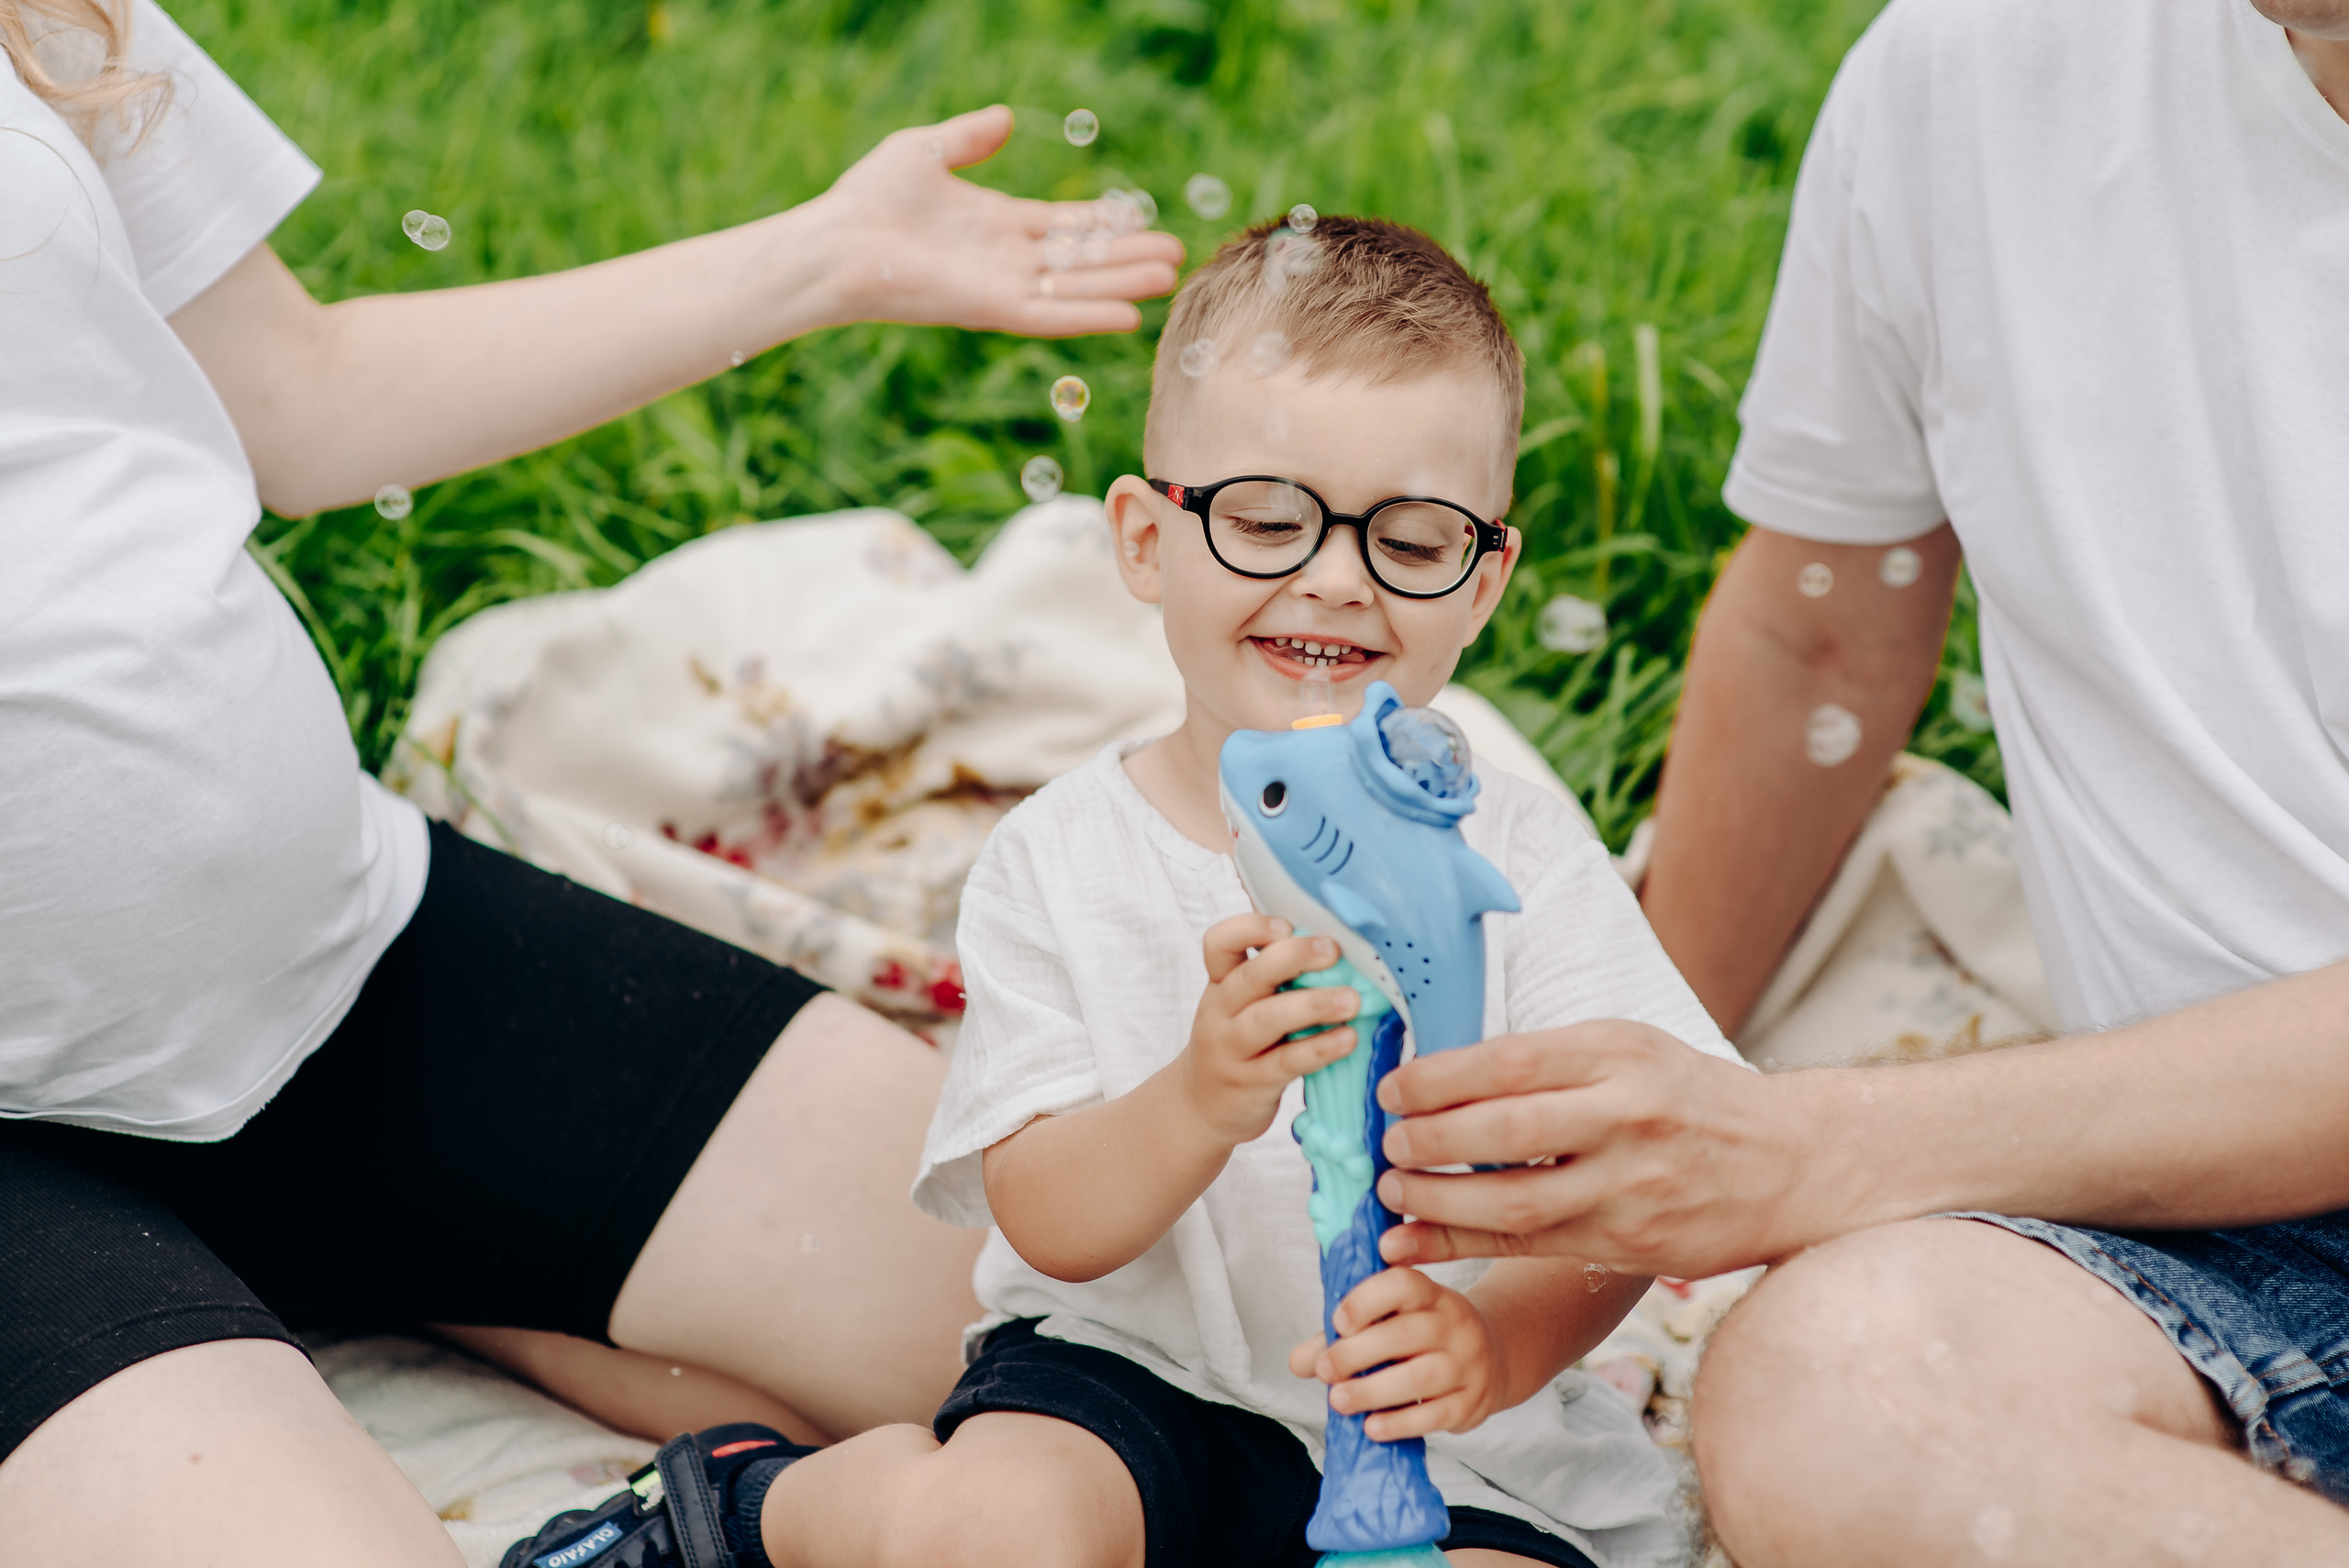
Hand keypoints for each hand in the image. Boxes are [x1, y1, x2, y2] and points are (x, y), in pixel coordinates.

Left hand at [808, 105, 1183, 336]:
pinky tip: (1128, 317)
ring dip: (1122, 285)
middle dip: (1127, 258)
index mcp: (996, 224)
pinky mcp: (990, 309)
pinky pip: (1049, 314)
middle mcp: (1005, 259)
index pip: (1064, 225)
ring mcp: (1001, 286)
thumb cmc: (870, 197)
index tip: (1143, 220)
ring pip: (1076, 287)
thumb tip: (1003, 117)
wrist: (837, 240)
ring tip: (1168, 279)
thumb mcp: (926, 151)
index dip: (1105, 225)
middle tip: (1175, 256)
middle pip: (1081, 260)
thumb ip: (968, 138)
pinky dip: (1088, 315)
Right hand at [1179, 914, 1361, 1146]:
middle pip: (1249, 976)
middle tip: (1333, 950)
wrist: (1200, 1108)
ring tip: (1351, 1000)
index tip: (1288, 926)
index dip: (1251, 928)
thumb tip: (1334, 942)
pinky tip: (1347, 1039)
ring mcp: (1231, 1050)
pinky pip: (1286, 1062)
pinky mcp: (1251, 1083)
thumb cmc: (1236, 1045)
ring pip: (1267, 1020)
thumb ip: (1273, 977)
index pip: (1218, 943)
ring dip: (1312, 1005)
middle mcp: (1220, 1012)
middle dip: (1293, 957)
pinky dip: (1319, 1048)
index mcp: (1220, 984)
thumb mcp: (1241, 1006)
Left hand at [1288, 1267, 1504, 1439]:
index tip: (1337, 1321)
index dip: (1366, 1300)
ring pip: (1419, 1378)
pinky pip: (1433, 1415)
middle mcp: (1454, 1323)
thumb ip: (1342, 1337)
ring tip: (1339, 1401)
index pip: (1403, 1284)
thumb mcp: (1391, 1323)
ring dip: (1372, 1391)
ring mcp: (1467, 1364)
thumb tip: (1298, 1363)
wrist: (1492, 1360)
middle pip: (1404, 1335)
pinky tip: (1371, 1428)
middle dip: (1357, 1354)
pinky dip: (1399, 1424)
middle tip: (1326, 1370)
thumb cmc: (1422, 1338)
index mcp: (1431, 1294)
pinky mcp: (1471, 1403)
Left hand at [1372, 1020, 1816, 1278]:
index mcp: (1619, 1053)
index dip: (1437, 1079)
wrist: (1791, 1163)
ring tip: (1392, 1191)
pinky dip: (1461, 1245)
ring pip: (1512, 1200)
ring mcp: (1630, 1185)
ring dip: (1435, 1201)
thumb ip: (1551, 1061)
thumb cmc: (1692, 1098)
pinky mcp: (1629, 1241)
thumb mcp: (1631, 1050)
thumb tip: (1444, 1074)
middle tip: (1387, 1143)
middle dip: (1428, 1140)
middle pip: (1503, 1130)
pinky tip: (1411, 1242)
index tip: (1392, 1090)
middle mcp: (1625, 1116)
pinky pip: (1530, 1245)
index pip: (1509, 1061)